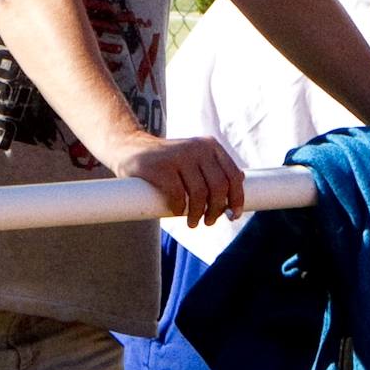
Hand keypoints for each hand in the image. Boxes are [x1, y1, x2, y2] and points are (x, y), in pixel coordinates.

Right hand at [115, 132, 246, 226]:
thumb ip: (214, 168)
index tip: (234, 215)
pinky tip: (175, 212)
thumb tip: (241, 183)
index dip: (237, 199)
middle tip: (209, 221)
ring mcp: (178, 156)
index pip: (233, 176)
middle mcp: (197, 148)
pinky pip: (178, 195)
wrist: (129, 147)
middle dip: (216, 210)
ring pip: (200, 194)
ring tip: (193, 223)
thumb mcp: (194, 158)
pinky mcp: (160, 167)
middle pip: (218, 187)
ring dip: (197, 214)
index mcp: (210, 146)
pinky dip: (179, 208)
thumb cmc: (166, 161)